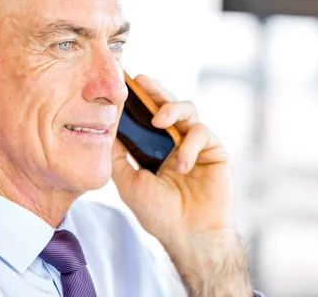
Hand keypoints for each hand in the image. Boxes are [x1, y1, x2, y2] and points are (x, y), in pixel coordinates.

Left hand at [112, 74, 252, 296]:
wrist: (188, 236)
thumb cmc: (159, 213)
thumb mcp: (128, 182)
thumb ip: (118, 157)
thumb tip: (103, 130)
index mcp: (155, 146)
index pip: (146, 115)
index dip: (138, 99)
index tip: (124, 83)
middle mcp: (175, 141)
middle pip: (168, 104)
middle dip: (155, 91)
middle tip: (142, 81)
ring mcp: (196, 144)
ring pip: (188, 110)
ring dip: (172, 109)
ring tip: (158, 120)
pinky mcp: (214, 150)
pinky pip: (202, 133)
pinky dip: (190, 145)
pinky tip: (181, 165)